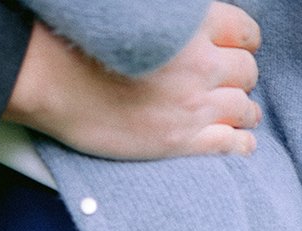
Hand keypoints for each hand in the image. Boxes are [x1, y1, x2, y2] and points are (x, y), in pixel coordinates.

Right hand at [5, 4, 262, 160]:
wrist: (56, 81)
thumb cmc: (86, 43)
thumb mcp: (141, 14)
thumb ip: (175, 23)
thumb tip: (192, 31)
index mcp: (195, 26)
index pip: (243, 31)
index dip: (242, 42)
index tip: (237, 50)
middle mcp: (201, 64)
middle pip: (245, 70)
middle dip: (240, 76)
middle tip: (231, 83)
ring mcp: (192, 105)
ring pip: (242, 106)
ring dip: (245, 109)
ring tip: (242, 113)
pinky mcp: (179, 140)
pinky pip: (227, 143)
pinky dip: (241, 142)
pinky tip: (243, 142)